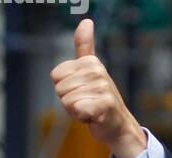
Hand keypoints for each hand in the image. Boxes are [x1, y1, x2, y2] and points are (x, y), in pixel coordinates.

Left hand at [49, 19, 144, 157]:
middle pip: (59, 90)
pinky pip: (77, 110)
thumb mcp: (90, 69)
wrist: (116, 123)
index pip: (55, 76)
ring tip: (90, 109)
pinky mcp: (104, 105)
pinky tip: (92, 117)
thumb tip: (86, 20)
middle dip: (69, 101)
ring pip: (66, 101)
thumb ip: (84, 46)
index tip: (80, 91)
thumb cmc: (98, 97)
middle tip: (85, 102)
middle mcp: (97, 71)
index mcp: (90, 62)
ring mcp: (102, 88)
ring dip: (75, 110)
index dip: (64, 88)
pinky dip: (81, 118)